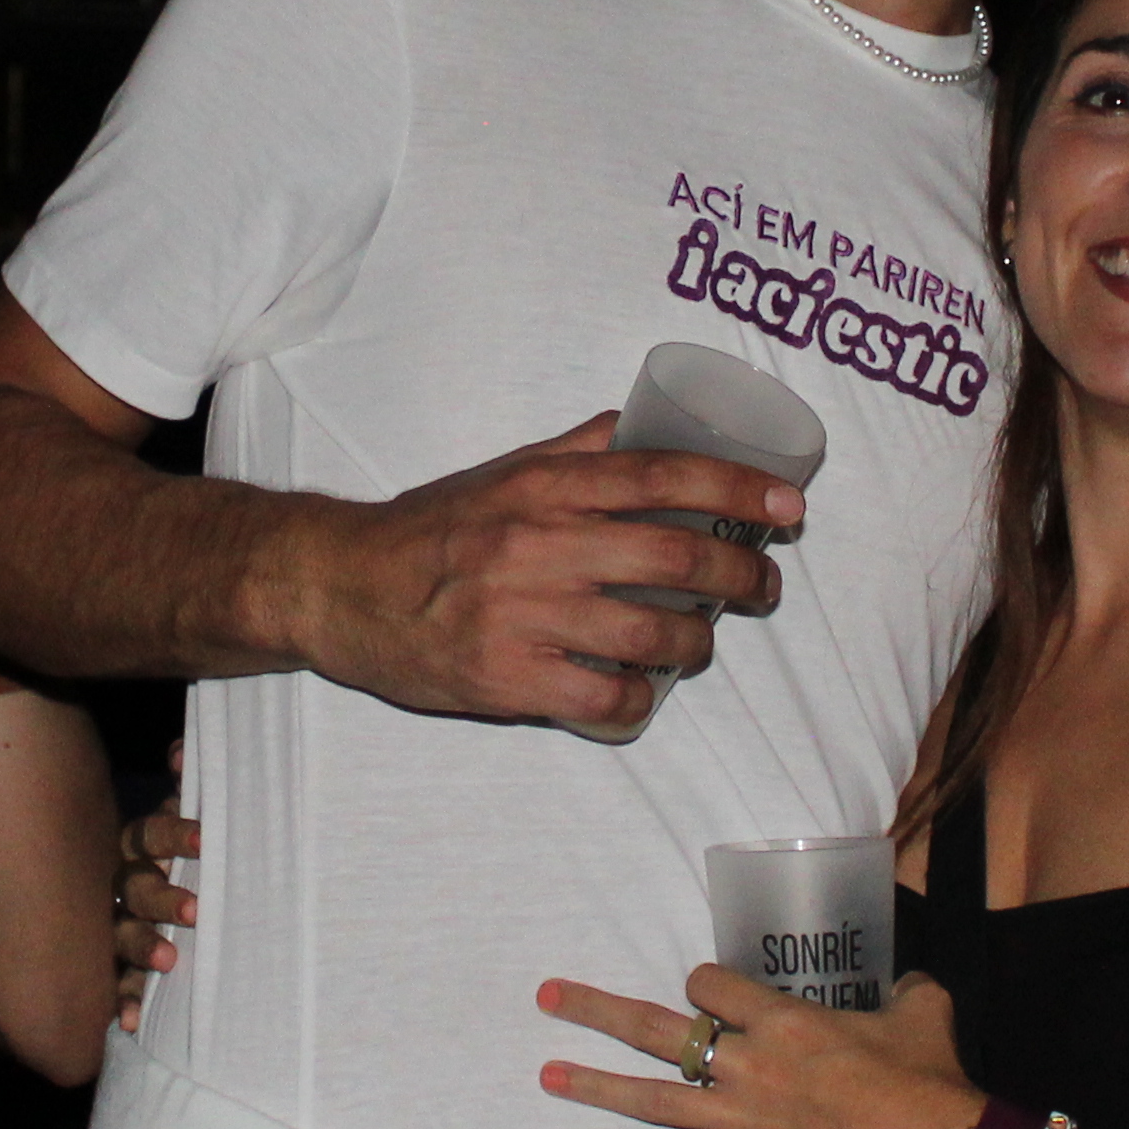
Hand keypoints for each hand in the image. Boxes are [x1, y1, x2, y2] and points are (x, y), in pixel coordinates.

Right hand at [110, 799, 197, 1029]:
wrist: (116, 892)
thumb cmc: (163, 854)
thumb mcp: (173, 818)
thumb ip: (182, 783)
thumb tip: (179, 749)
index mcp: (131, 845)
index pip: (149, 834)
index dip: (176, 835)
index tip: (206, 840)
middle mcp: (113, 883)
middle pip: (135, 887)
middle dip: (164, 898)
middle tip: (197, 909)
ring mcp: (105, 926)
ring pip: (119, 935)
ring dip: (142, 945)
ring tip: (168, 960)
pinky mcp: (105, 967)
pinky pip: (110, 985)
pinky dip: (122, 1003)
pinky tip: (129, 1023)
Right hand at [287, 414, 803, 740]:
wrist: (340, 587)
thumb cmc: (429, 531)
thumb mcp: (502, 473)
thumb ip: (575, 453)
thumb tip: (643, 427)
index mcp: (544, 488)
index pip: (662, 475)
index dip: (737, 489)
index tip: (787, 506)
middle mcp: (539, 546)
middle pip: (675, 555)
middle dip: (740, 573)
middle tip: (762, 584)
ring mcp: (524, 617)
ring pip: (651, 633)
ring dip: (697, 642)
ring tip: (700, 641)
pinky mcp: (507, 680)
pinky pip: (604, 701)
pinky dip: (640, 700)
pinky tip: (640, 690)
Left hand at [535, 968, 977, 1128]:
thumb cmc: (927, 1078)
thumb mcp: (921, 1014)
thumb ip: (906, 992)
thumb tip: (908, 983)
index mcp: (783, 1020)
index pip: (710, 986)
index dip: (703, 985)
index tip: (707, 992)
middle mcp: (750, 1065)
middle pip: (658, 1032)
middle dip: (597, 1012)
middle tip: (548, 997)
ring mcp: (746, 1121)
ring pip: (655, 1102)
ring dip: (598, 1089)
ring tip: (548, 1076)